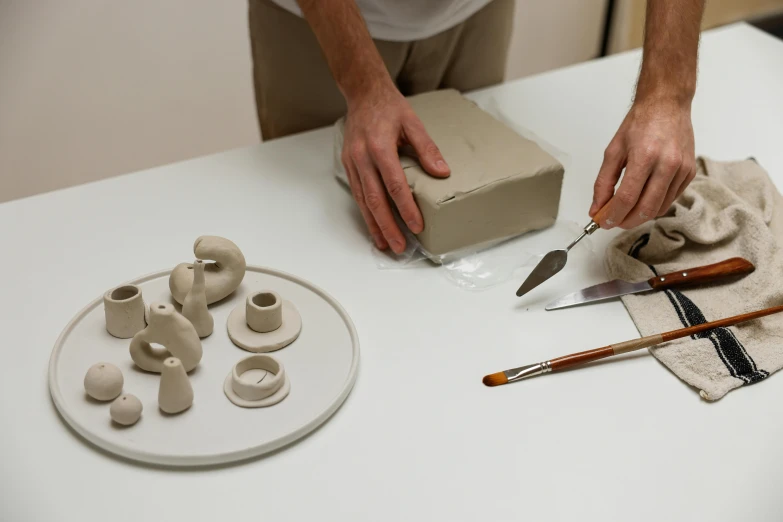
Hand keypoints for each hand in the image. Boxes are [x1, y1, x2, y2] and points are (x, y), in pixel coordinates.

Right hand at [342, 83, 449, 252]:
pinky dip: (366, 213)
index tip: (417, 225)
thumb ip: (426, 149)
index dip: (406, 208)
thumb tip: (442, 173)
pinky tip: (374, 227)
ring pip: (363, 201)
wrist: (363, 94)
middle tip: (400, 246)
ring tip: (385, 245)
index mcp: (380, 147)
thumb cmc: (389, 107)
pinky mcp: (349, 166)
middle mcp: (362, 158)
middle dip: (388, 226)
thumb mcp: (413, 123)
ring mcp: (352, 163)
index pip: (394, 185)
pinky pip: (358, 194)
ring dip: (374, 225)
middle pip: (375, 200)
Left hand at [590, 98, 695, 228]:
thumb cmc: (640, 123)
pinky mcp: (690, 172)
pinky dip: (654, 205)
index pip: (627, 198)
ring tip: (625, 211)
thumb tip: (597, 208)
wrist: (667, 104)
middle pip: (645, 208)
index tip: (602, 222)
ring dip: (640, 216)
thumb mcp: (613, 151)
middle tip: (612, 221)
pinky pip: (670, 199)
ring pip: (659, 208)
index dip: (612, 215)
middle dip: (626, 221)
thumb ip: (603, 182)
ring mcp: (681, 169)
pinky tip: (643, 199)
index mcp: (645, 156)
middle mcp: (667, 164)